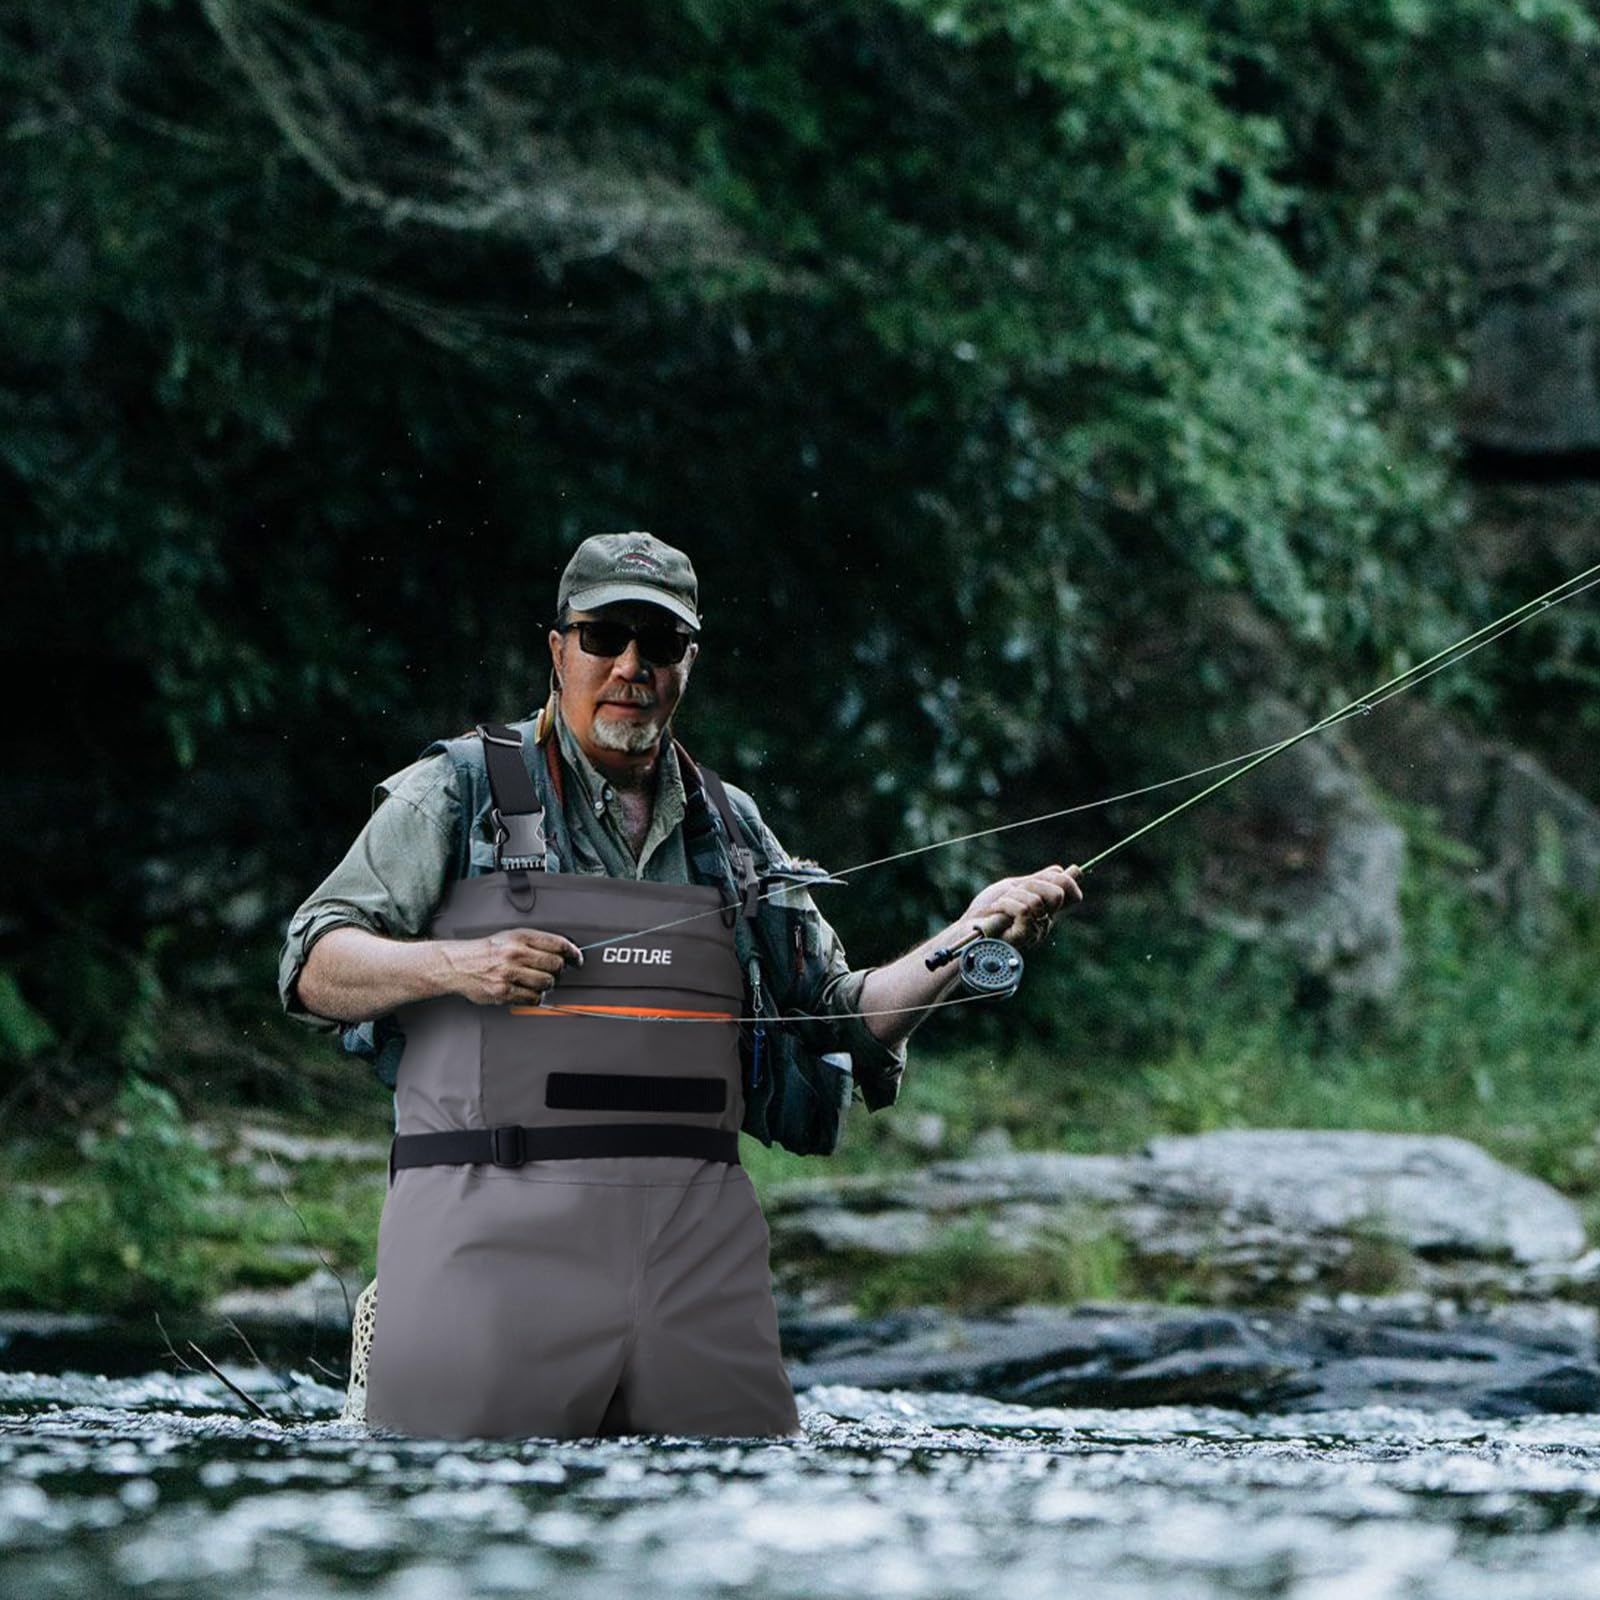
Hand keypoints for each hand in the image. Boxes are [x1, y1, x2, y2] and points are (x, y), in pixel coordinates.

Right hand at [442, 927, 585, 1005]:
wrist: (458, 964)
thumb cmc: (486, 951)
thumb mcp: (510, 936)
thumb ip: (535, 942)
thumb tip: (563, 951)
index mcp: (520, 937)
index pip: (557, 944)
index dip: (572, 953)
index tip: (576, 959)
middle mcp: (515, 953)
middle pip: (555, 965)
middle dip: (559, 970)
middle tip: (553, 972)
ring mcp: (509, 973)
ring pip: (546, 983)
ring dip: (547, 985)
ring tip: (537, 981)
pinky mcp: (503, 991)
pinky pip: (533, 998)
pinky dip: (535, 997)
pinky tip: (529, 992)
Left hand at [957, 864, 1083, 950]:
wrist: (969, 926)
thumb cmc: (989, 908)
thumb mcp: (1016, 887)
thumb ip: (1040, 880)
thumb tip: (1068, 871)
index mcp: (1047, 909)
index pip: (1071, 894)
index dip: (1065, 881)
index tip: (1049, 877)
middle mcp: (1046, 921)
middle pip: (1057, 894)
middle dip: (1032, 885)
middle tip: (1014, 892)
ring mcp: (1036, 931)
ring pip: (1036, 901)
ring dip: (1013, 896)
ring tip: (1001, 905)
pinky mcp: (1024, 938)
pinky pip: (1024, 911)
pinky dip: (1006, 904)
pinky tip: (998, 910)